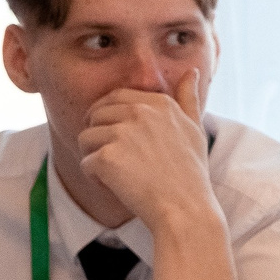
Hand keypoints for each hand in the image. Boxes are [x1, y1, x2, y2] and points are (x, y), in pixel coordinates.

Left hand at [75, 67, 218, 237]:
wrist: (186, 208)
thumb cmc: (191, 173)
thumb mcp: (194, 130)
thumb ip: (188, 99)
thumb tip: (192, 71)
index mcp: (159, 102)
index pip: (114, 97)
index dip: (110, 118)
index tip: (121, 140)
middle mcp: (141, 111)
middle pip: (95, 115)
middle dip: (99, 137)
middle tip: (120, 160)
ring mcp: (123, 132)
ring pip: (85, 139)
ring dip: (96, 158)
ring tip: (121, 174)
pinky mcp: (107, 156)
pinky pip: (85, 163)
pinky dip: (97, 179)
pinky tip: (119, 187)